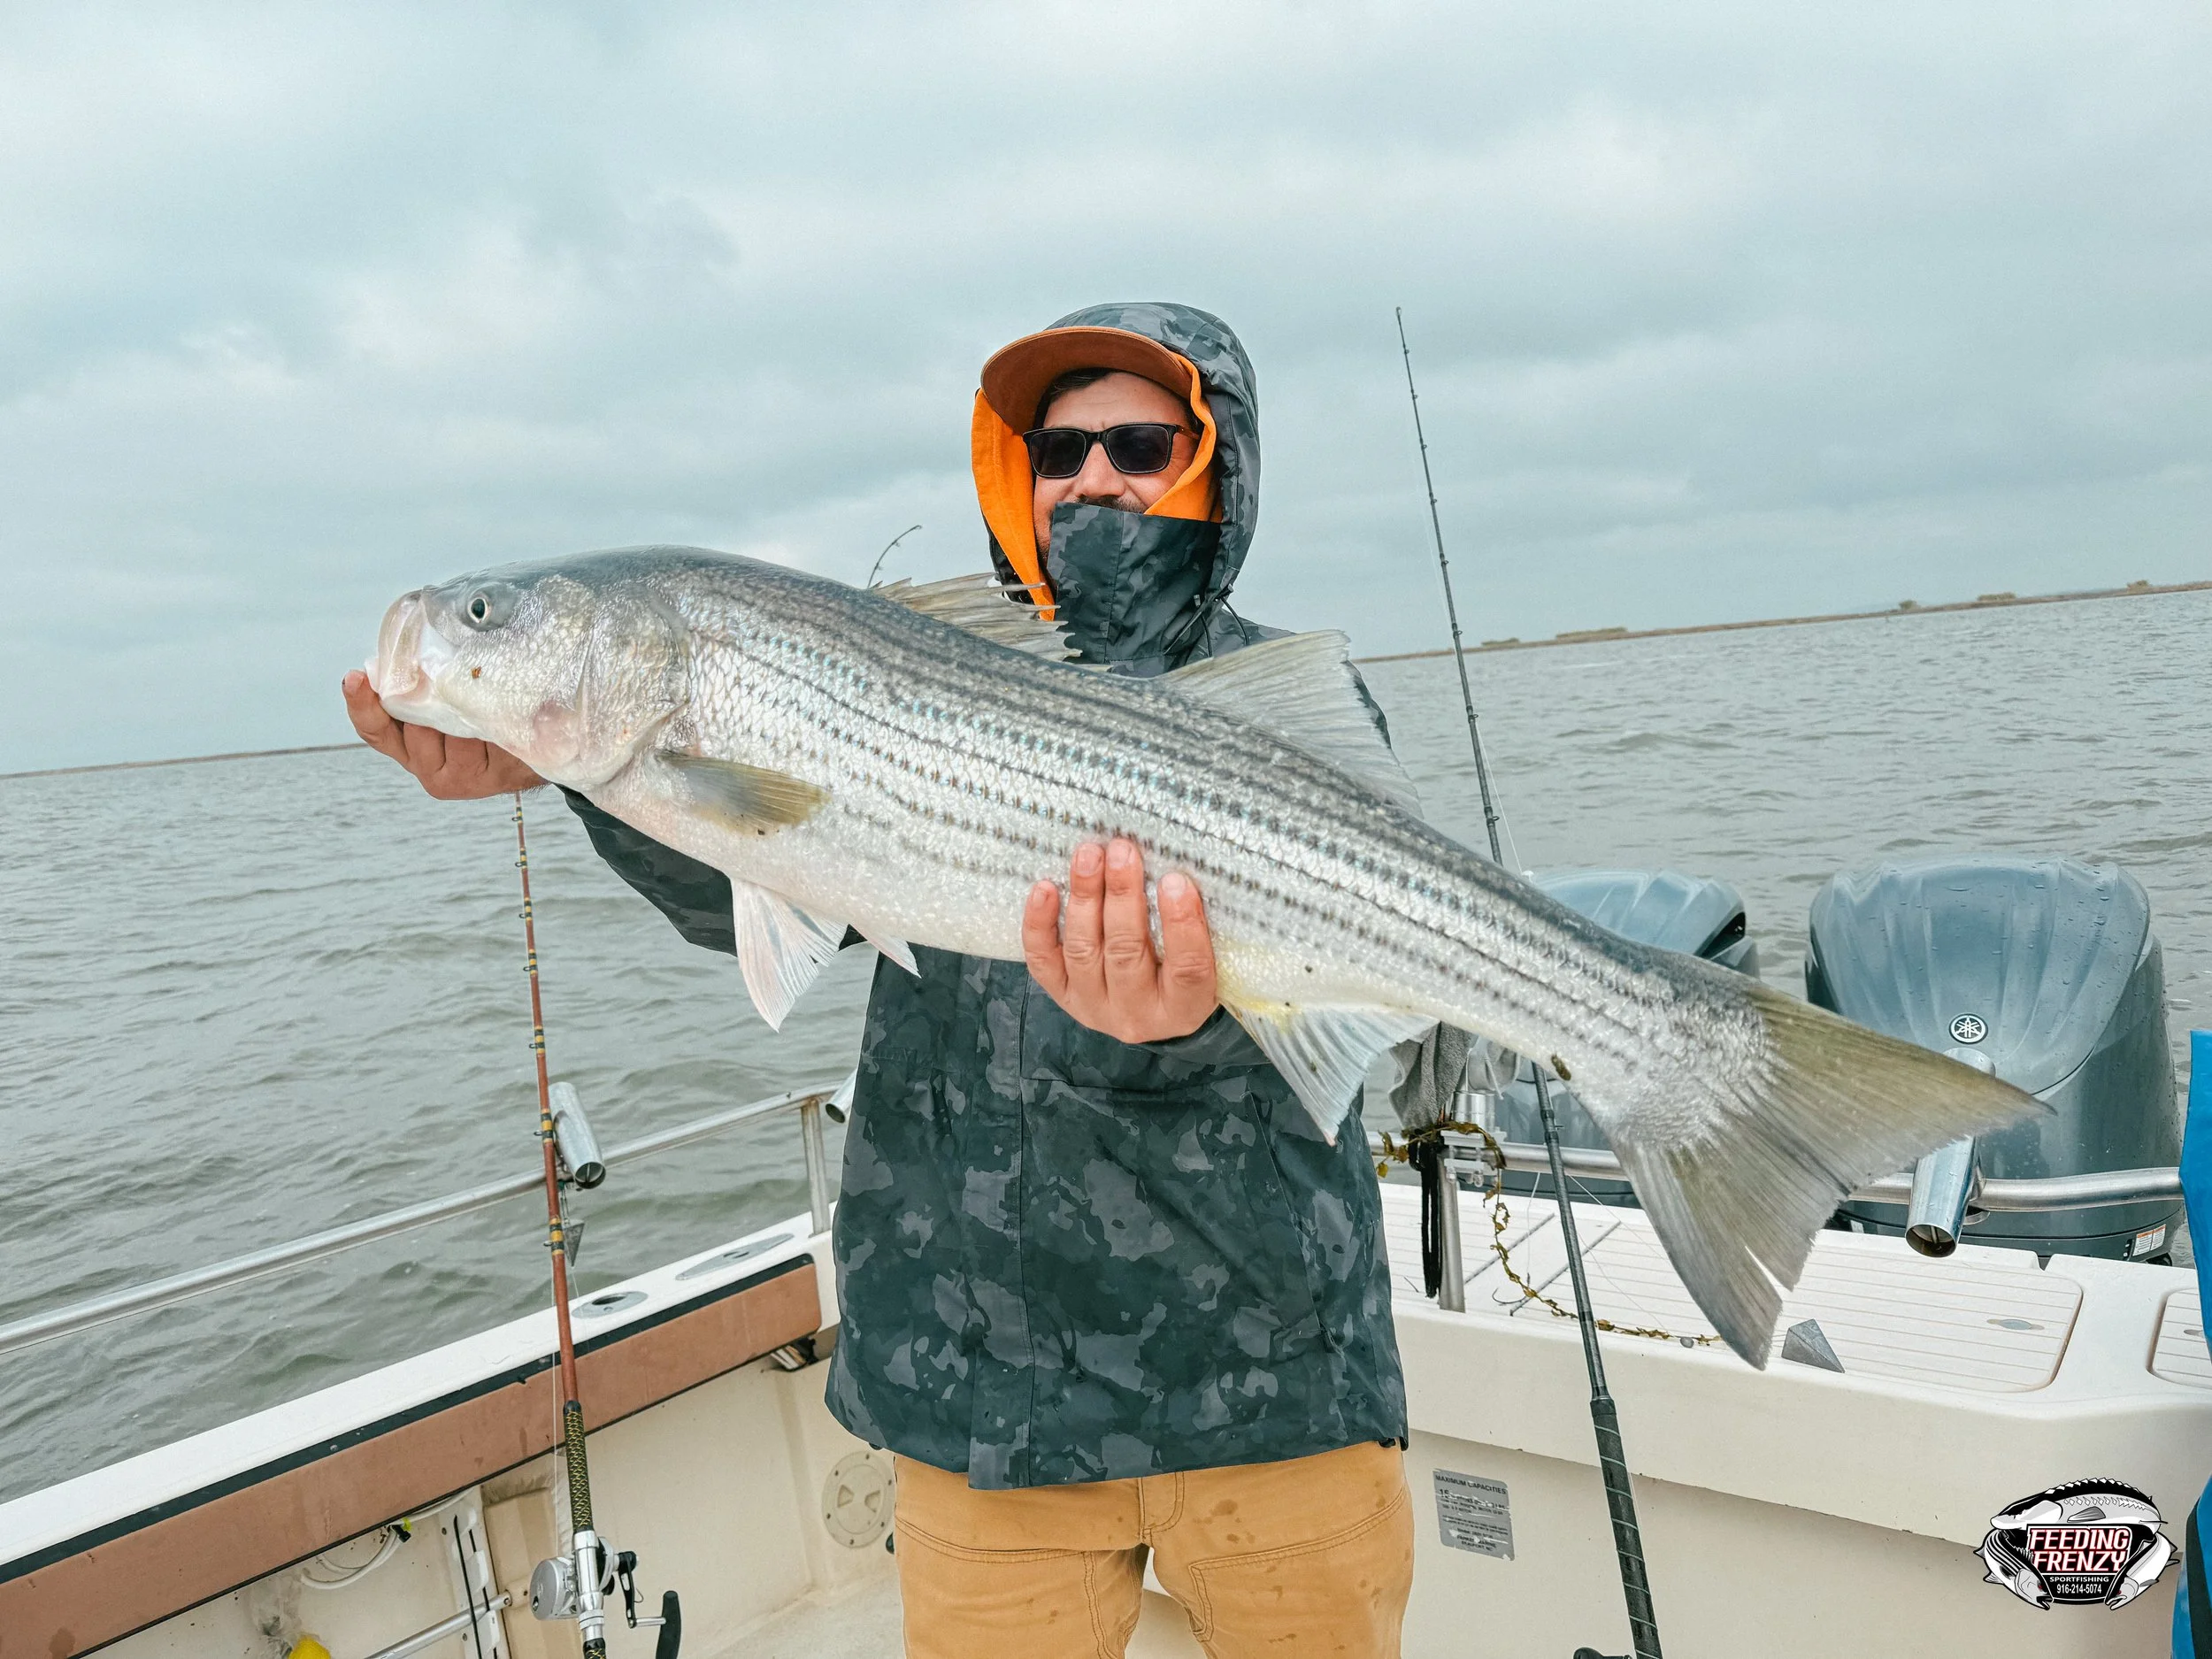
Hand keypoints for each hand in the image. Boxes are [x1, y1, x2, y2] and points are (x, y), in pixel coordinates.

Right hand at [342, 669, 543, 798]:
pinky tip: (499, 715)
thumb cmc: (489, 707)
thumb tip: (406, 648)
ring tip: (485, 695)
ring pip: (447, 729)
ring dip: (464, 704)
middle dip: (429, 693)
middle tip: (447, 674)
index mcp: (408, 745)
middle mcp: (427, 767)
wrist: (544, 738)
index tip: (355, 679)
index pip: (374, 729)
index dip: (361, 703)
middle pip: (413, 723)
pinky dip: (490, 719)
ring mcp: (457, 777)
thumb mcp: (452, 689)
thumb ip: (423, 679)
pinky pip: (480, 737)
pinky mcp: (487, 778)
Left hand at [1023, 838, 1217, 1043]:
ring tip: (1088, 856)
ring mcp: (1094, 1007)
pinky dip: (1039, 924)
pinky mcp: (1064, 996)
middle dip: (1122, 897)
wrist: (1153, 1015)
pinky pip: (1044, 962)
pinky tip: (1044, 888)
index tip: (1175, 880)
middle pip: (1126, 953)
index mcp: (1185, 1007)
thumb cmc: (1183, 971)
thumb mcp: (1208, 956)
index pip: (1187, 968)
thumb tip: (1178, 864)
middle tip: (1122, 852)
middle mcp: (1137, 1013)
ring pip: (1084, 952)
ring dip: (1084, 899)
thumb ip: (1198, 923)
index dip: (1181, 924)